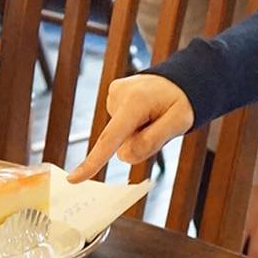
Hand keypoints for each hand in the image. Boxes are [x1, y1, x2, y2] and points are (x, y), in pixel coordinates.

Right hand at [71, 74, 193, 180]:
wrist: (181, 78)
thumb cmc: (182, 101)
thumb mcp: (180, 122)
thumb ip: (153, 141)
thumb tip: (124, 155)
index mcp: (135, 102)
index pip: (110, 138)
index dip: (93, 161)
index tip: (74, 179)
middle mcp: (118, 96)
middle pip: (120, 143)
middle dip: (139, 143)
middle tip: (160, 124)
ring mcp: (113, 94)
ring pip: (121, 136)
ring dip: (139, 131)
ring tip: (155, 114)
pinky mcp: (112, 96)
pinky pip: (120, 126)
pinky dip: (134, 123)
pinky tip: (146, 110)